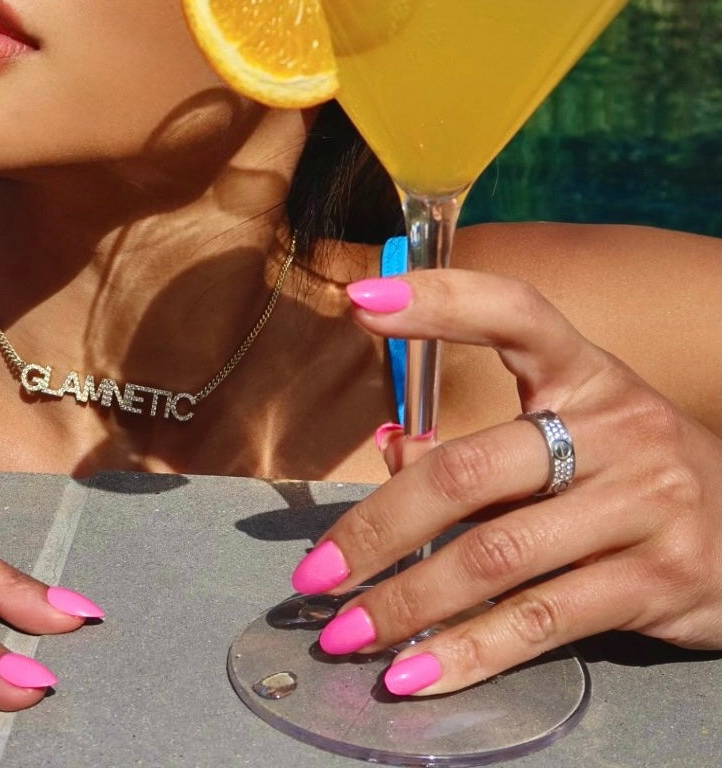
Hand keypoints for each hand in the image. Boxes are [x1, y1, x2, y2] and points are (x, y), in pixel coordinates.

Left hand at [291, 269, 721, 695]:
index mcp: (587, 372)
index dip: (438, 301)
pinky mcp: (658, 582)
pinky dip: (467, 652)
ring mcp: (644, 505)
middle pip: (470, 470)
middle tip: (316, 569)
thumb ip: (483, 441)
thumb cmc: (631, 471)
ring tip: (342, 629)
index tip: (359, 299)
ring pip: (493, 556)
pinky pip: (541, 621)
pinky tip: (413, 673)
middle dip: (379, 525)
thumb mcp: (573, 431)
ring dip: (406, 601)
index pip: (514, 314)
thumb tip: (391, 451)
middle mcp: (618, 428)